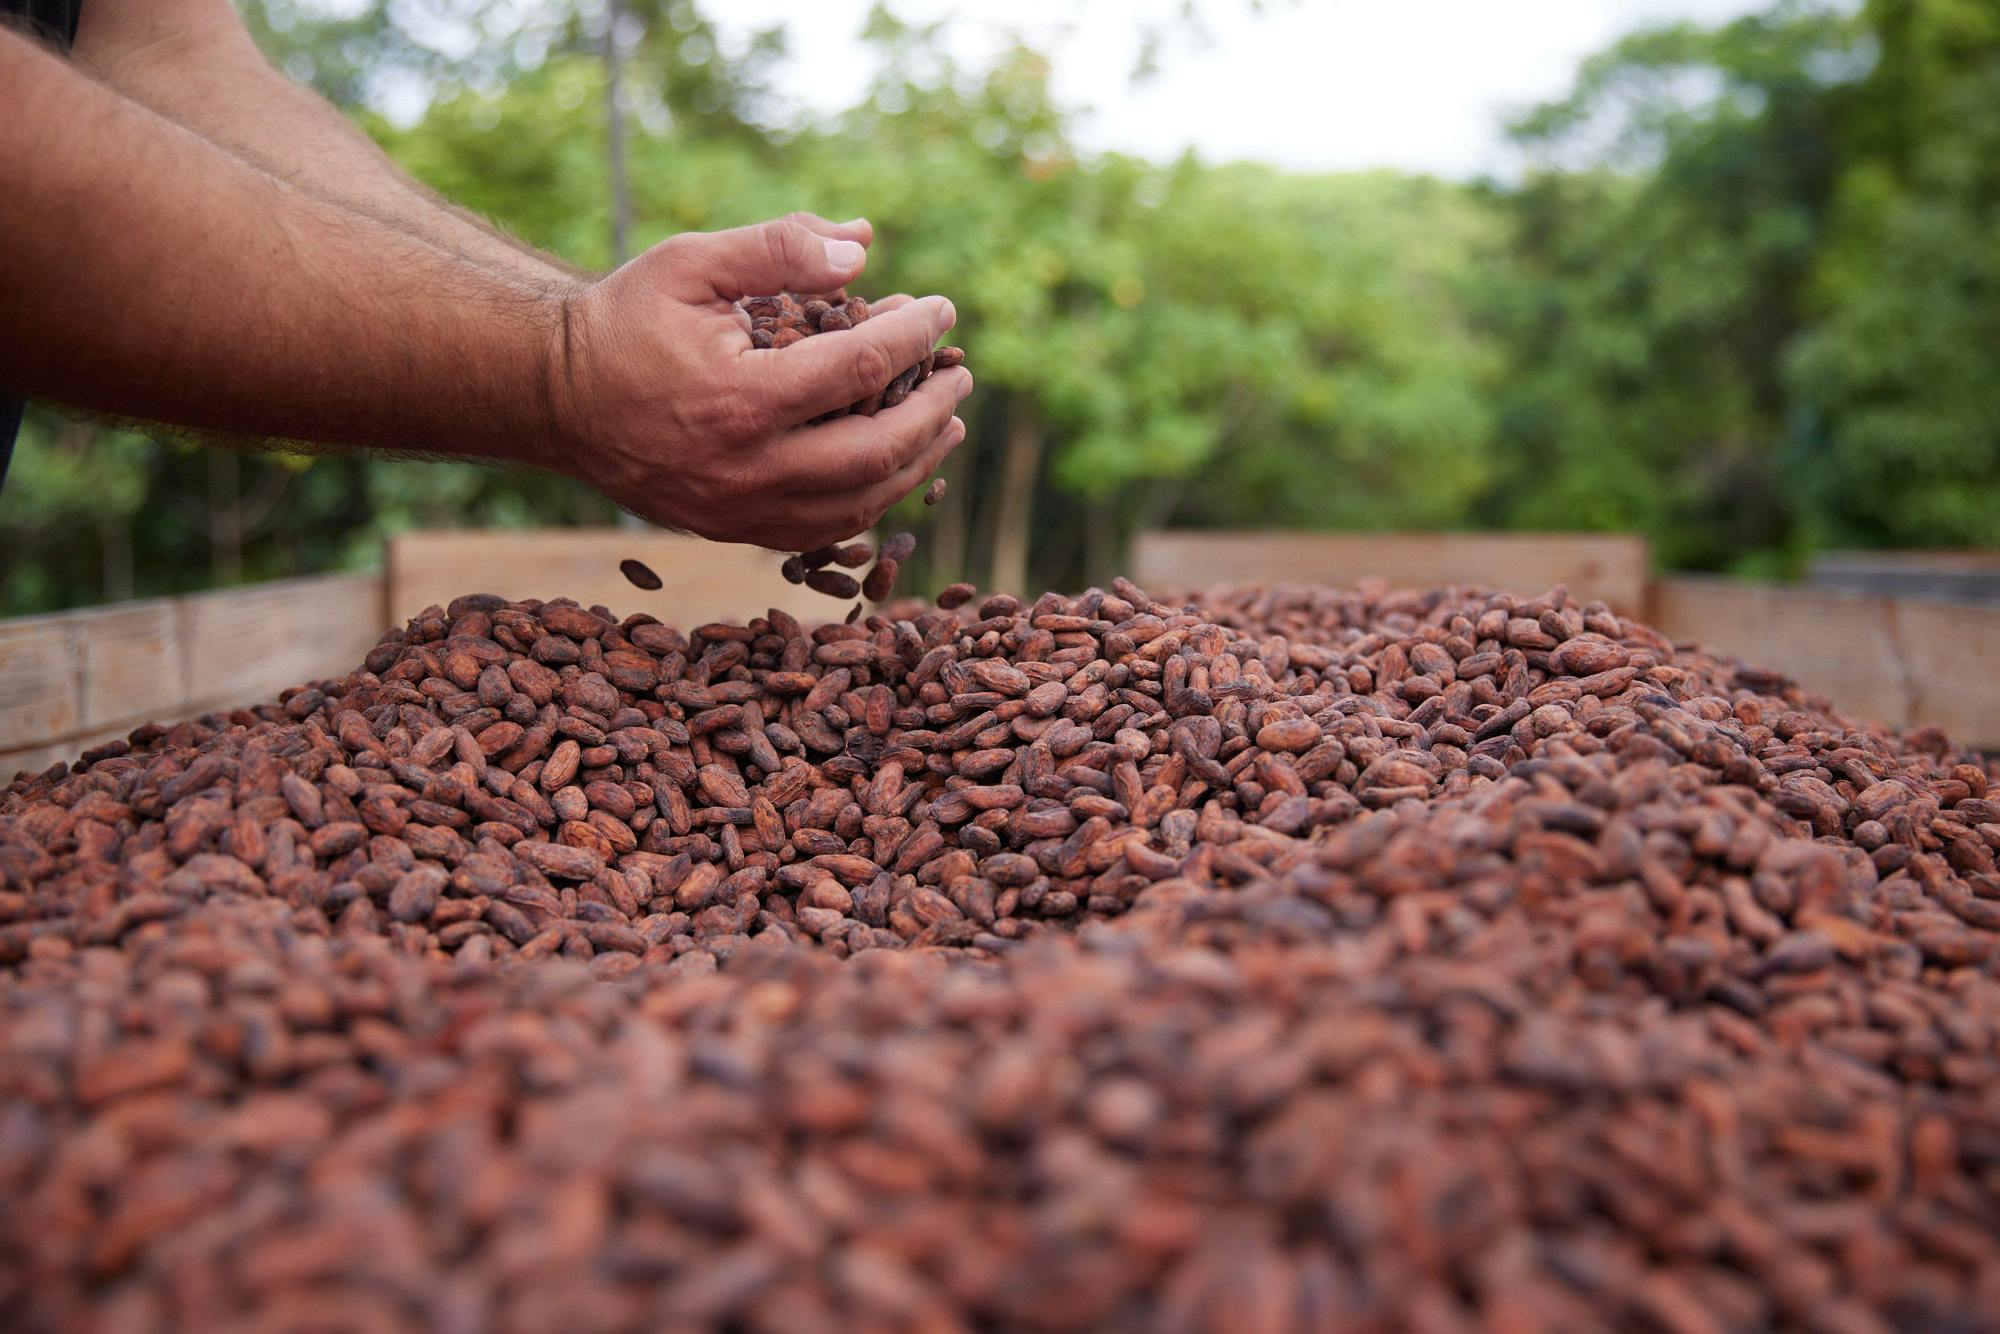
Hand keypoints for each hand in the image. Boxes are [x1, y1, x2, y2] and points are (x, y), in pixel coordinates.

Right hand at [549, 212, 970, 549]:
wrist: (556, 396)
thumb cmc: (623, 321)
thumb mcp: (692, 262)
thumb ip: (778, 246)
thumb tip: (862, 246)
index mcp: (742, 398)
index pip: (861, 367)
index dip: (913, 335)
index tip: (943, 309)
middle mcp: (748, 467)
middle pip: (878, 450)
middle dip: (932, 409)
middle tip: (959, 375)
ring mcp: (741, 511)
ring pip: (859, 501)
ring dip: (915, 462)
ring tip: (946, 425)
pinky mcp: (732, 532)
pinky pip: (823, 530)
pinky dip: (870, 499)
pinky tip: (893, 467)